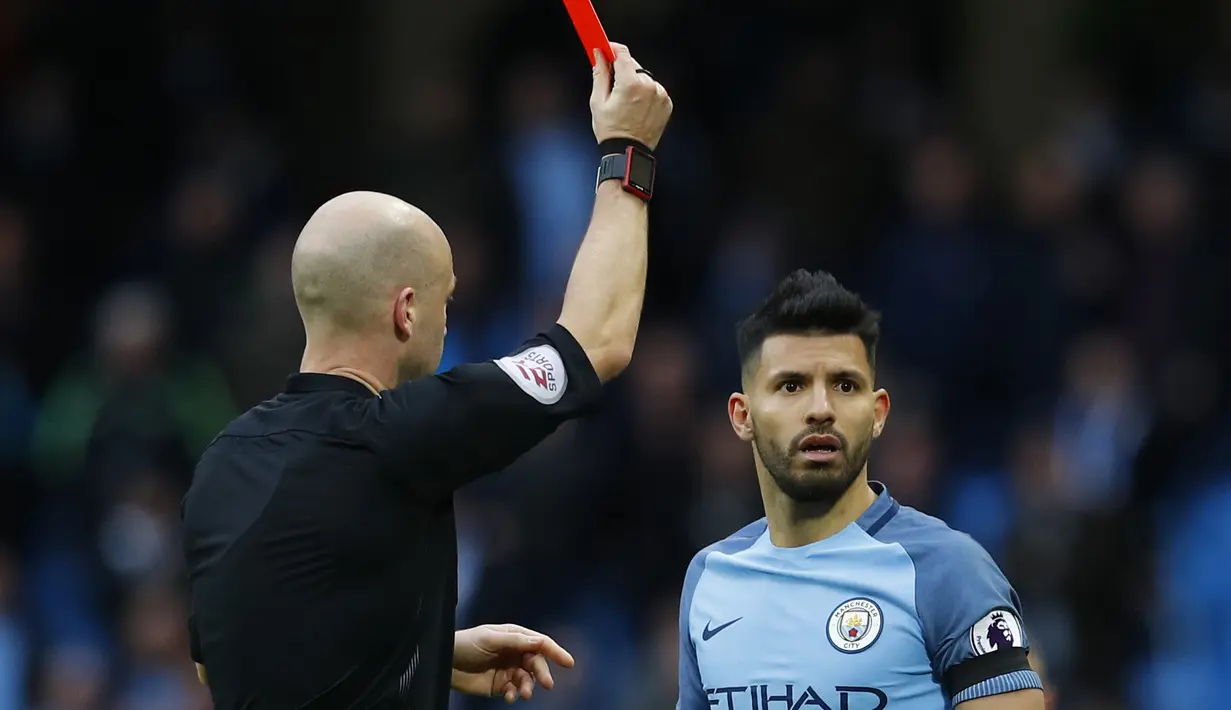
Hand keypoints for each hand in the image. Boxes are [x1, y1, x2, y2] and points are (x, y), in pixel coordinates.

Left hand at [451, 623, 574, 702]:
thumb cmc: (466, 643)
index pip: (539, 642)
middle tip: (546, 684)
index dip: (555, 651)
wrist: (445, 662)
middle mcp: (515, 652)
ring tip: (523, 694)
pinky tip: (510, 697)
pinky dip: (515, 695)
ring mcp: (508, 669)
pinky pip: (514, 691)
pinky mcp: (500, 685)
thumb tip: (539, 642)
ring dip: (528, 686)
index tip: (568, 662)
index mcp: (514, 637)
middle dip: (542, 673)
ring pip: (527, 679)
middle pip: (536, 663)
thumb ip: (515, 641)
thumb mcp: (490, 638)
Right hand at [590, 42, 673, 149]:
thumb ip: (600, 74)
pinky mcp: (666, 103)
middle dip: (621, 69)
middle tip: (611, 82)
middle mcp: (649, 86)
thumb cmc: (611, 130)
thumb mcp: (598, 101)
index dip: (612, 49)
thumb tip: (599, 54)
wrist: (628, 152)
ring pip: (644, 77)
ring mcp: (660, 95)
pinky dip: (645, 93)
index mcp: (631, 84)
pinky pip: (653, 89)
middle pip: (633, 65)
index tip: (605, 49)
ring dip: (634, 82)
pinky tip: (636, 107)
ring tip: (624, 101)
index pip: (622, 54)